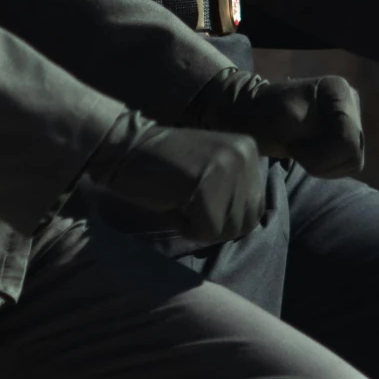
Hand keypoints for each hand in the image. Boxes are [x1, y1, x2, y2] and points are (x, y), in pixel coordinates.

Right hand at [78, 111, 269, 244]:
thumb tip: (250, 223)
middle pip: (244, 224)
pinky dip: (183, 226)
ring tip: (178, 197)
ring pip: (225, 230)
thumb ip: (234, 188)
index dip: (223, 219)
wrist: (123, 149)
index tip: (197, 198)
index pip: (255, 211)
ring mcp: (227, 166)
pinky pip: (205, 230)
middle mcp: (244, 154)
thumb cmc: (162, 168)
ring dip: (197, 226)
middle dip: (212, 225)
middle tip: (185, 199)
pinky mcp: (205, 182)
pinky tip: (170, 200)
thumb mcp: (212, 170)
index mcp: (249, 150)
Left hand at [184, 69, 363, 178]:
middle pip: (353, 154)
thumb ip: (325, 132)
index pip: (347, 141)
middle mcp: (352, 102)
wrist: (252, 116)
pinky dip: (326, 167)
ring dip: (323, 165)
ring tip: (300, 150)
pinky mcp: (348, 136)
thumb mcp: (290, 119)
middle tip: (294, 149)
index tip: (292, 143)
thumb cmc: (264, 115)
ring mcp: (352, 119)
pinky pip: (347, 165)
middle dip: (321, 161)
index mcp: (340, 91)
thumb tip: (353, 145)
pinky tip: (308, 154)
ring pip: (353, 162)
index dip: (320, 153)